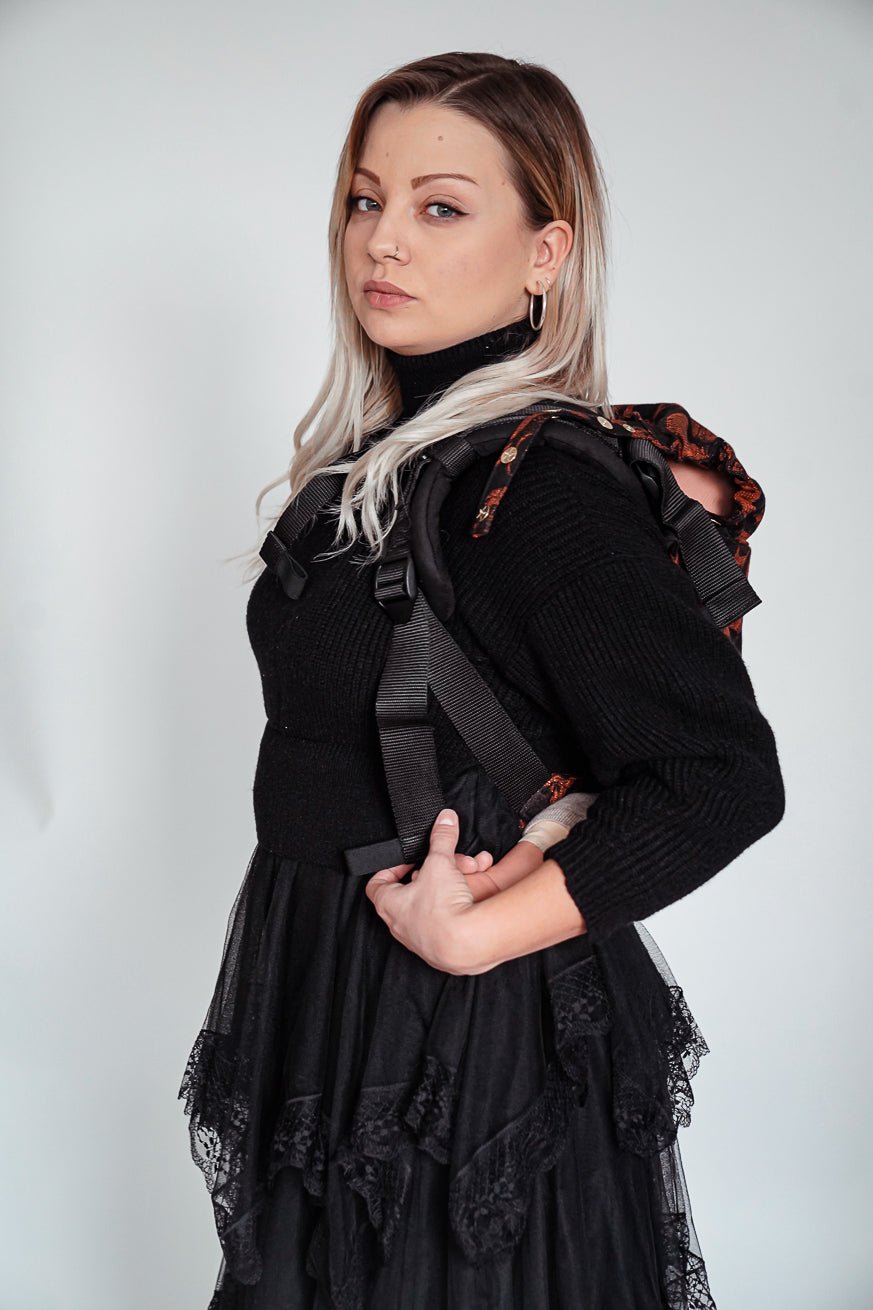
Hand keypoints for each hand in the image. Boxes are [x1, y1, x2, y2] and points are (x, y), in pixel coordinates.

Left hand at [365, 809, 487, 973]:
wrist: (465, 944)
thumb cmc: (442, 908)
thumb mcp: (440, 862)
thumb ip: (442, 838)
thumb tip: (445, 819)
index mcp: (388, 903)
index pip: (377, 883)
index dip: (391, 868)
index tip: (408, 860)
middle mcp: (399, 924)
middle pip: (408, 893)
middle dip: (430, 876)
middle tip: (444, 867)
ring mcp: (418, 939)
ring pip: (428, 908)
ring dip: (444, 892)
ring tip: (462, 881)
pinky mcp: (438, 950)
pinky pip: (443, 925)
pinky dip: (454, 910)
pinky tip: (468, 901)